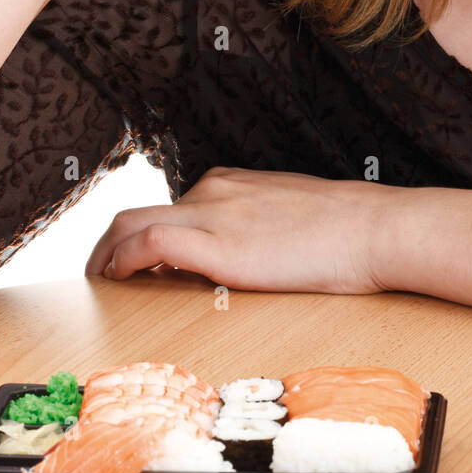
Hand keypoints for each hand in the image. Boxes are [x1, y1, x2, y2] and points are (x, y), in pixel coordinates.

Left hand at [84, 167, 399, 293]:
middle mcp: (214, 193)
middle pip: (137, 213)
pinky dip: (122, 261)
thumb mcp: (291, 220)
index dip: (141, 240)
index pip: (169, 209)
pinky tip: (118, 282)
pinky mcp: (218, 245)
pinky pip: (148, 244)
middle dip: (106, 246)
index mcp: (231, 185)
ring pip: (130, 225)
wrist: (373, 228)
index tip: (134, 268)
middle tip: (98, 279)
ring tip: (99, 287)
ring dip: (104, 257)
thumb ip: (255, 232)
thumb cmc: (346, 232)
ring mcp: (214, 215)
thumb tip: (238, 261)